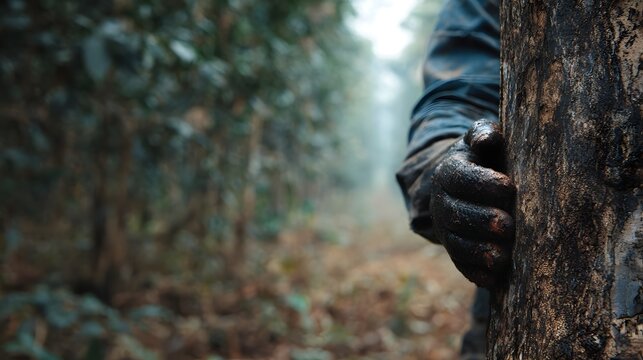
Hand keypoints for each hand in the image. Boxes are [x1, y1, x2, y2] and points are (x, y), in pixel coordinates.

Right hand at [412, 120, 515, 287]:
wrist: (468, 185)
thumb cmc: (485, 159)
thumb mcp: (481, 141)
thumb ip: (484, 135)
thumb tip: (488, 139)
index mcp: (449, 172)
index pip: (460, 178)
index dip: (482, 184)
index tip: (508, 187)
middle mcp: (442, 202)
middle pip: (456, 214)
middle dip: (482, 221)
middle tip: (508, 225)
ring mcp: (447, 229)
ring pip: (457, 243)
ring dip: (478, 251)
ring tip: (502, 256)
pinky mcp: (455, 250)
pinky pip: (461, 264)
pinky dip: (476, 272)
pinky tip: (494, 277)